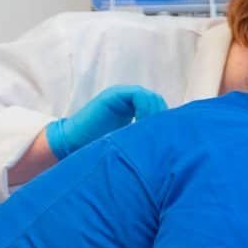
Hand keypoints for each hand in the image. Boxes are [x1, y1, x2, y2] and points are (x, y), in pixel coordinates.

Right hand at [44, 84, 166, 158]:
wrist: (72, 146)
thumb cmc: (101, 152)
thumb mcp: (131, 145)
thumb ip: (148, 141)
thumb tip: (174, 150)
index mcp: (137, 112)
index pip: (161, 111)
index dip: (168, 124)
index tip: (170, 141)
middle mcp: (131, 102)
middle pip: (159, 103)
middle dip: (164, 119)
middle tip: (163, 138)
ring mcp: (123, 96)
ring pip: (151, 99)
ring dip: (156, 115)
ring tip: (152, 133)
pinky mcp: (115, 95)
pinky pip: (138, 95)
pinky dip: (145, 109)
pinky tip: (142, 124)